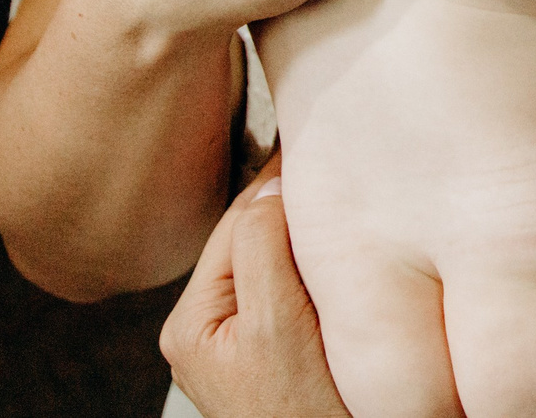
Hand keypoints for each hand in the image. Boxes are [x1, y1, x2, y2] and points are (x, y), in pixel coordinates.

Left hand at [161, 172, 349, 417]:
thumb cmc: (307, 416)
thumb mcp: (280, 325)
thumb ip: (264, 248)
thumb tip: (272, 183)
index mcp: (190, 322)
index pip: (238, 222)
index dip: (281, 183)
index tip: (315, 144)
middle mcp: (207, 329)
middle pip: (256, 237)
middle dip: (296, 210)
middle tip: (338, 166)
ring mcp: (241, 340)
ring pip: (279, 259)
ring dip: (312, 237)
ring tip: (345, 206)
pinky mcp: (275, 347)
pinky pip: (295, 286)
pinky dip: (320, 266)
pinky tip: (345, 256)